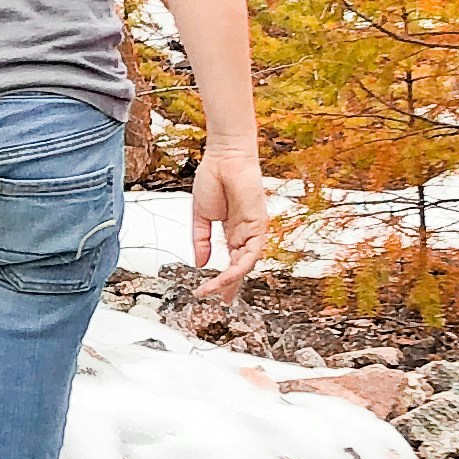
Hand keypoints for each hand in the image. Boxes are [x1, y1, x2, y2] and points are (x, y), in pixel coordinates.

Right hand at [190, 144, 270, 284]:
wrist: (223, 158)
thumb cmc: (213, 179)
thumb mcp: (201, 218)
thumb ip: (201, 241)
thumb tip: (200, 263)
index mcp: (233, 231)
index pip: (231, 262)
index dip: (223, 279)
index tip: (212, 292)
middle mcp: (245, 233)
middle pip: (240, 267)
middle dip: (230, 286)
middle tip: (220, 301)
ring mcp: (253, 230)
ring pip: (246, 264)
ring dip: (230, 280)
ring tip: (215, 291)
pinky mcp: (259, 225)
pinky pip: (251, 253)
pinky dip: (239, 267)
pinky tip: (226, 276)